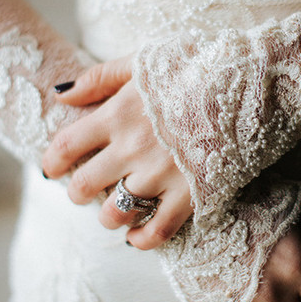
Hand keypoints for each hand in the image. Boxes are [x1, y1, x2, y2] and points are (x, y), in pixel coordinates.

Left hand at [42, 57, 192, 247]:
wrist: (248, 83)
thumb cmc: (195, 67)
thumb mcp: (142, 62)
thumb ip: (99, 78)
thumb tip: (62, 97)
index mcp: (118, 114)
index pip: (67, 146)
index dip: (52, 162)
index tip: (52, 169)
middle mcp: (132, 148)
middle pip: (85, 185)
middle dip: (78, 193)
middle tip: (83, 192)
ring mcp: (160, 174)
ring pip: (115, 212)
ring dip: (108, 216)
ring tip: (114, 212)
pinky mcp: (190, 194)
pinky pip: (156, 231)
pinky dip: (141, 239)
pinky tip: (136, 236)